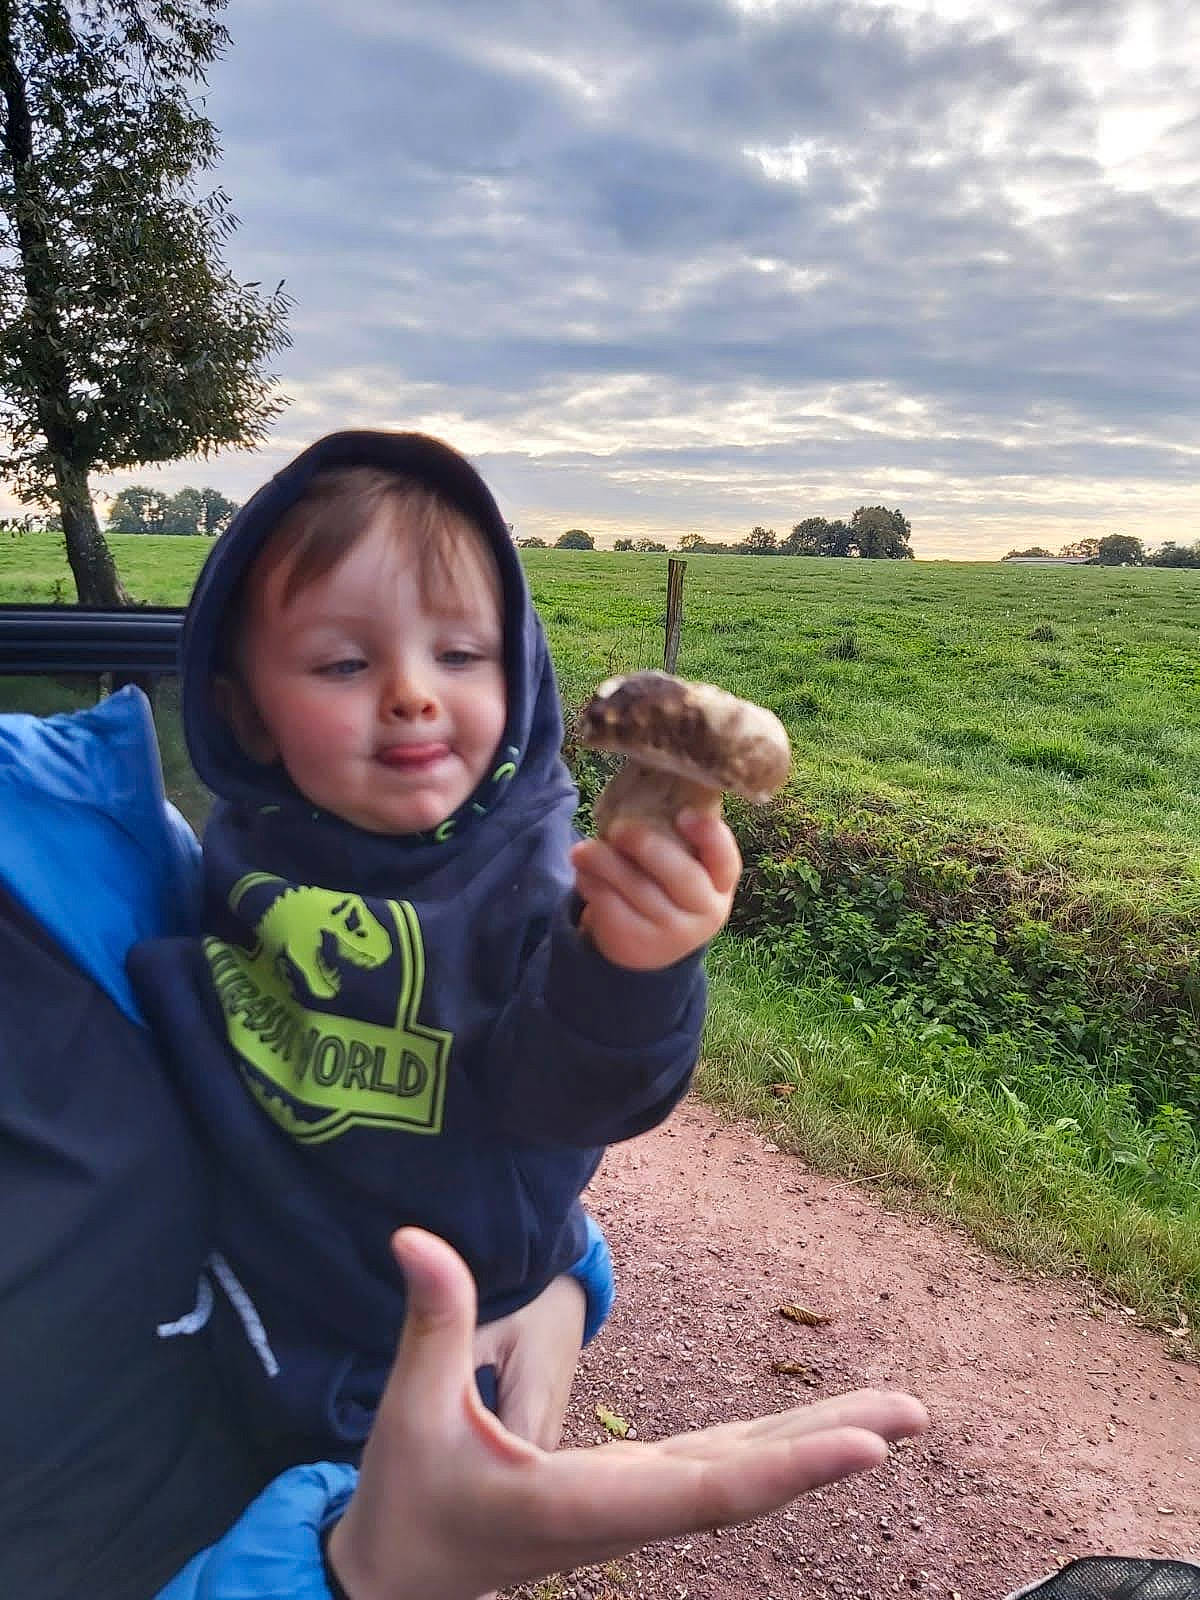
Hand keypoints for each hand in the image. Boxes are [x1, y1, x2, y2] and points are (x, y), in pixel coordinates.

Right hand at [326, 1229, 928, 1599]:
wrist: (398, 1586)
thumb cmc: (406, 1502)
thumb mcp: (410, 1410)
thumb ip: (431, 1321)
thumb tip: (414, 1236)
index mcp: (584, 1506)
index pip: (707, 1490)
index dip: (790, 1469)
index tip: (869, 1450)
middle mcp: (627, 1515)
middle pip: (748, 1482)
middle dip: (833, 1447)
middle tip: (916, 1414)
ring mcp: (634, 1509)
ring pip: (741, 1477)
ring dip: (815, 1447)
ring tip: (895, 1419)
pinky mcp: (629, 1498)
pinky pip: (719, 1474)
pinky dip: (774, 1454)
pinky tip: (814, 1439)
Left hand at [569, 809, 741, 970]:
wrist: (651, 948)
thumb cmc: (667, 889)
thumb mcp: (685, 868)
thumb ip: (676, 840)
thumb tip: (643, 790)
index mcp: (720, 882)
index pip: (726, 859)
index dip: (710, 836)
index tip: (684, 813)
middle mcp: (705, 909)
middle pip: (680, 875)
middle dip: (647, 846)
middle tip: (617, 829)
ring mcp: (673, 931)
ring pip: (639, 890)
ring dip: (605, 863)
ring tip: (581, 850)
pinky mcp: (639, 943)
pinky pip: (613, 909)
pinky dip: (593, 886)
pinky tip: (584, 874)